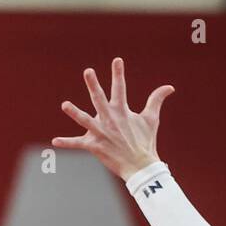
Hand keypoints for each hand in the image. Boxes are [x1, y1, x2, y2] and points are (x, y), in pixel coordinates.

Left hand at [52, 57, 174, 181]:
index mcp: (122, 111)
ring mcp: (101, 132)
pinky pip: (78, 144)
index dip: (118, 73)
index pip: (120, 88)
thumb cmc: (145, 141)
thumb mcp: (151, 119)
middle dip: (94, 85)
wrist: (140, 166)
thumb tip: (170, 87)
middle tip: (88, 72)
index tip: (117, 60)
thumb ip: (156, 100)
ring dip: (75, 113)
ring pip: (85, 120)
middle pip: (100, 99)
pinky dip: (67, 143)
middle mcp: (110, 119)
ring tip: (65, 104)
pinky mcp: (94, 146)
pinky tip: (55, 142)